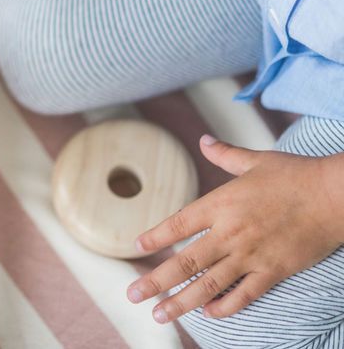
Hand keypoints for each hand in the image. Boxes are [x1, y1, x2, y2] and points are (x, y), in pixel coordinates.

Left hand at [127, 134, 343, 322]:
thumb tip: (204, 140)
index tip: (137, 248)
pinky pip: (244, 295)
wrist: (335, 195)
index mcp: (220, 203)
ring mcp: (251, 254)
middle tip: (132, 295)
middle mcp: (230, 232)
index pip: (178, 224)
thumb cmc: (296, 175)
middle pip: (184, 262)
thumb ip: (225, 155)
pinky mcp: (273, 271)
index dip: (155, 237)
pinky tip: (209, 314)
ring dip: (181, 302)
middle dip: (155, 281)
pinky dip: (224, 306)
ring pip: (208, 284)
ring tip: (159, 314)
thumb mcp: (255, 161)